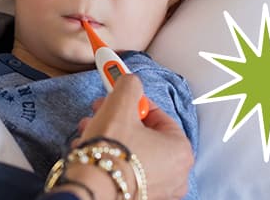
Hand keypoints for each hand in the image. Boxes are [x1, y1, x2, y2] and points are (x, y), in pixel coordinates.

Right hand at [73, 75, 193, 199]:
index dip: (133, 103)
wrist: (91, 189)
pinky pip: (128, 171)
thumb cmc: (111, 151)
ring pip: (133, 152)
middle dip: (117, 120)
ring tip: (88, 132)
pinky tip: (91, 152)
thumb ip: (129, 85)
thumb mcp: (120, 104)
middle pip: (144, 134)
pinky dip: (111, 159)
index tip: (117, 98)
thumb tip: (130, 80)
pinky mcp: (141, 198)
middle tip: (99, 112)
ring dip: (110, 138)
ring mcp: (160, 189)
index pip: (157, 115)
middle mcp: (177, 174)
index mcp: (181, 150)